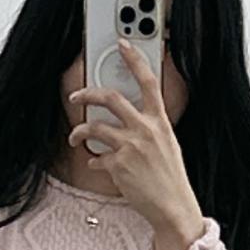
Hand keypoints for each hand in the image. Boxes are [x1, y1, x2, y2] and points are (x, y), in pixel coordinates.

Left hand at [69, 42, 206, 249]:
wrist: (173, 206)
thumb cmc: (170, 178)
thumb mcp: (167, 145)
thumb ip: (149, 129)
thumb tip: (129, 123)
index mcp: (160, 121)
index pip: (149, 82)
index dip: (135, 60)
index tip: (124, 44)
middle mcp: (145, 129)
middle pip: (110, 98)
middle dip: (87, 93)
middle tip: (76, 96)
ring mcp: (130, 146)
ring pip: (94, 127)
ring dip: (79, 131)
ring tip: (76, 136)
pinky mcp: (118, 165)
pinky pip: (96, 157)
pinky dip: (93, 161)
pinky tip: (96, 164)